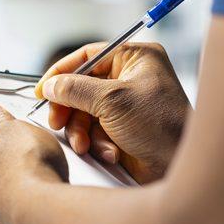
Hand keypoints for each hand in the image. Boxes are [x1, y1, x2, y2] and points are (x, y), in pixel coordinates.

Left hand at [0, 102, 67, 223]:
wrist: (44, 210)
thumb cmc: (25, 166)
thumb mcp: (12, 128)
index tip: (9, 127)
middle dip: (11, 157)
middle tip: (31, 148)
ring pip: (10, 187)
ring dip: (25, 178)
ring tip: (44, 170)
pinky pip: (26, 205)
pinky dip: (35, 197)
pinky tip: (48, 190)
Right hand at [35, 42, 189, 183]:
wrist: (180, 167)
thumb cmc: (161, 126)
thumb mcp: (113, 101)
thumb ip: (76, 89)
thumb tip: (51, 85)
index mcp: (135, 59)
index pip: (88, 56)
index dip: (62, 72)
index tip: (43, 90)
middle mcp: (130, 78)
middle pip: (81, 86)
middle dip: (70, 109)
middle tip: (58, 122)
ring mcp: (126, 105)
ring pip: (84, 112)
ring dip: (82, 131)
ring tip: (85, 145)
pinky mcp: (123, 129)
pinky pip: (94, 131)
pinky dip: (96, 142)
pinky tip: (109, 152)